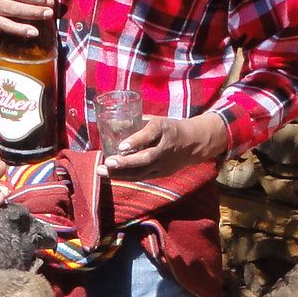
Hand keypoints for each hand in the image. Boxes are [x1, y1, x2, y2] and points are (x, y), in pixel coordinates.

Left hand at [99, 112, 228, 181]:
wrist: (195, 143)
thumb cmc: (171, 128)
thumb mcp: (159, 120)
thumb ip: (139, 122)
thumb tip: (113, 123)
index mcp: (165, 129)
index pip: (151, 134)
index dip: (136, 140)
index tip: (121, 146)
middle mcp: (166, 148)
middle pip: (145, 158)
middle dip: (125, 163)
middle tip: (107, 162)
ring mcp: (165, 164)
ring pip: (142, 171)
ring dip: (121, 173)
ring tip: (102, 171)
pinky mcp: (162, 173)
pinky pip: (143, 176)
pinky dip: (126, 176)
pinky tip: (111, 175)